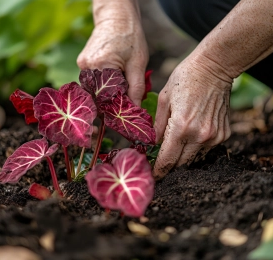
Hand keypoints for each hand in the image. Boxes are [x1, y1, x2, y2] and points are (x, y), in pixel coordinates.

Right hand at [77, 19, 148, 105]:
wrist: (116, 17)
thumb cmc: (130, 37)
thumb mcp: (138, 64)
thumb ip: (136, 88)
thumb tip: (135, 109)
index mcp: (100, 66)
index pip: (107, 98)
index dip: (117, 108)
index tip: (125, 113)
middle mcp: (86, 67)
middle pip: (99, 96)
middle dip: (112, 101)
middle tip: (125, 100)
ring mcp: (82, 65)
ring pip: (95, 89)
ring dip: (107, 92)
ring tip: (120, 86)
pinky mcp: (82, 63)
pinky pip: (93, 81)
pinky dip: (103, 84)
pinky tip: (113, 78)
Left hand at [153, 58, 231, 179]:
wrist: (214, 68)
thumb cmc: (185, 79)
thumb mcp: (164, 99)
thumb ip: (158, 126)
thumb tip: (153, 144)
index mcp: (181, 127)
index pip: (167, 160)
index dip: (159, 171)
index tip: (154, 176)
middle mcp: (199, 136)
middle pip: (181, 163)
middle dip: (170, 164)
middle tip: (162, 158)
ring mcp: (214, 137)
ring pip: (194, 158)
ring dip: (183, 154)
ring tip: (178, 142)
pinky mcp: (223, 134)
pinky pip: (206, 148)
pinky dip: (196, 146)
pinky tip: (192, 132)